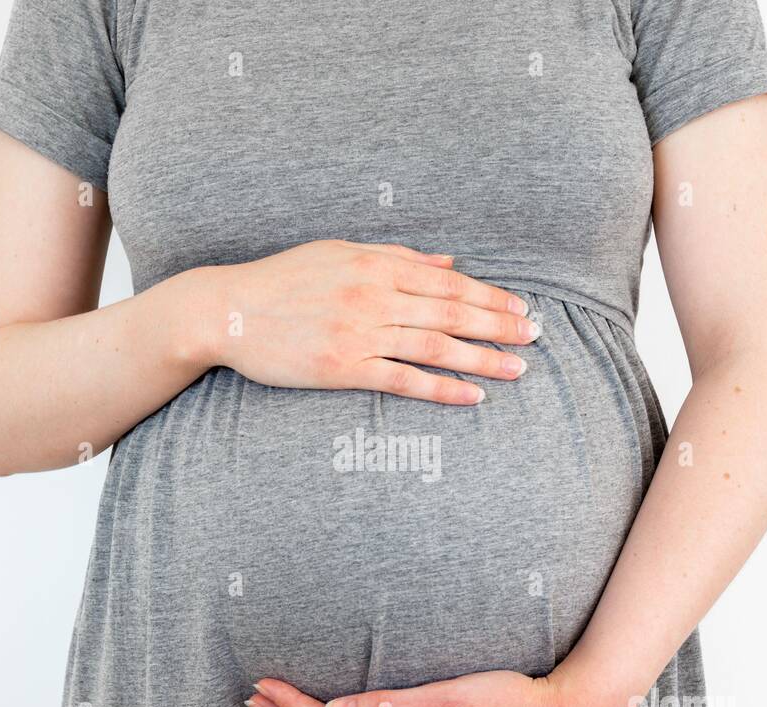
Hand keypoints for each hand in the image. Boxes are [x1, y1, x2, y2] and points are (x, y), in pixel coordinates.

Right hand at [200, 239, 539, 404]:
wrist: (229, 310)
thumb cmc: (284, 279)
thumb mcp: (341, 252)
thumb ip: (398, 257)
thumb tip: (449, 262)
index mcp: (377, 264)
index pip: (449, 282)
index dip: (491, 296)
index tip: (522, 308)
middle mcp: (374, 296)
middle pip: (452, 313)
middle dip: (500, 325)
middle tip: (536, 336)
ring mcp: (360, 334)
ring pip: (435, 346)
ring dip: (482, 358)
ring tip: (518, 369)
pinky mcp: (343, 369)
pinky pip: (403, 381)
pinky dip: (441, 387)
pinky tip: (471, 395)